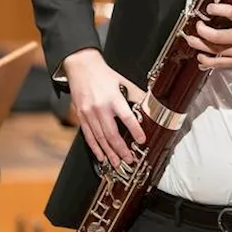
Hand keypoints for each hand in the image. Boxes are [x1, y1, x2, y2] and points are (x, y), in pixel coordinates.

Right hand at [61, 48, 146, 169]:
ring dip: (109, 153)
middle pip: (111, 133)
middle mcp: (100, 108)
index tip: (141, 140)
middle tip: (129, 160)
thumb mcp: (124, 82)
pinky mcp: (81, 117)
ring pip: (100, 138)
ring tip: (117, 163)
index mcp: (113, 98)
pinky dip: (95, 148)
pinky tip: (101, 156)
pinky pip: (88, 136)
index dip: (135, 130)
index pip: (127, 117)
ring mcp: (89, 114)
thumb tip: (150, 105)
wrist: (81, 68)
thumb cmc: (104, 75)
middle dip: (120, 149)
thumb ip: (136, 95)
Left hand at [186, 3, 231, 70]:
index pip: (231, 12)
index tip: (209, 8)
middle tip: (198, 25)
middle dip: (202, 30)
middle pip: (216, 36)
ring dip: (199, 45)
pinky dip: (206, 62)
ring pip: (214, 50)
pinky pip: (219, 64)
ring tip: (191, 39)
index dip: (217, 8)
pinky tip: (200, 58)